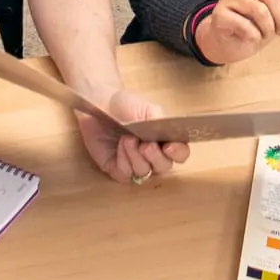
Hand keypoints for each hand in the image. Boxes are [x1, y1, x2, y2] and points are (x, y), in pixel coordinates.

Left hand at [76, 90, 190, 185]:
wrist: (100, 104)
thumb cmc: (126, 105)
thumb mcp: (148, 109)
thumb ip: (161, 123)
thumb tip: (170, 137)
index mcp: (165, 140)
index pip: (180, 154)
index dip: (178, 154)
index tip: (170, 147)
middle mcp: (153, 156)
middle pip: (164, 167)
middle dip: (155, 157)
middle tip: (146, 145)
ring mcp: (135, 164)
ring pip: (144, 172)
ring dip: (136, 156)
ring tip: (127, 139)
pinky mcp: (117, 169)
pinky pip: (125, 174)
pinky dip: (124, 160)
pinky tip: (120, 146)